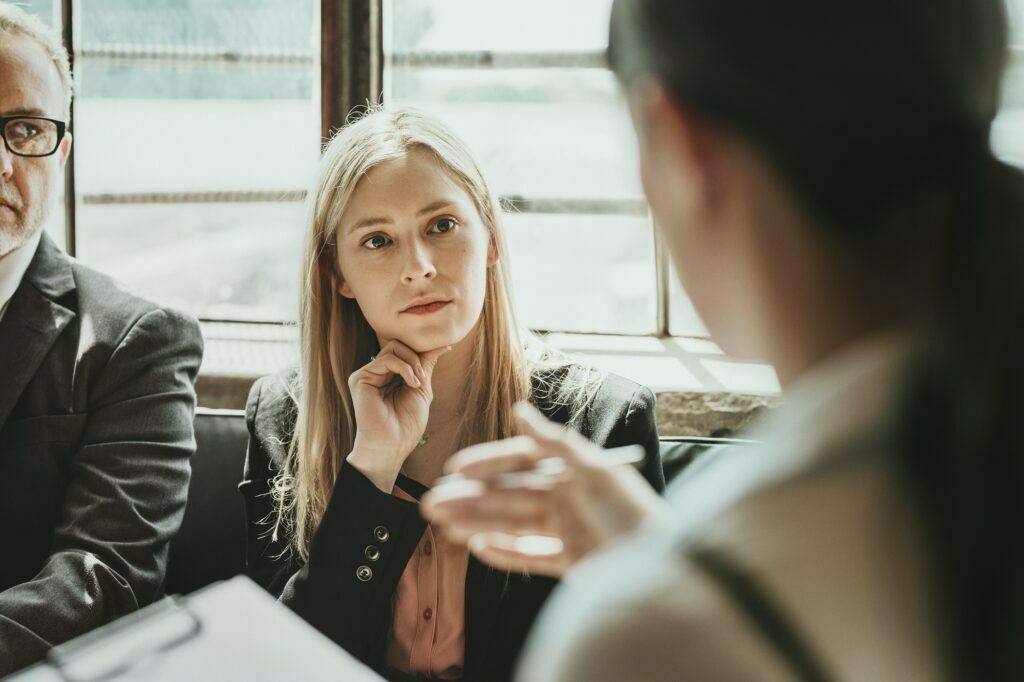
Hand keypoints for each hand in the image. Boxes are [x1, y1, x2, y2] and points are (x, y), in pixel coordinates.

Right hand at [346, 340, 451, 490]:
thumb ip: (425, 366)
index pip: (406, 352)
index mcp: (390, 377)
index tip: (446, 348)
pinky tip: (411, 383)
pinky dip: (405, 368)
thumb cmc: (406, 425)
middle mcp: (378, 373)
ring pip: (394, 347)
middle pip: (399, 345)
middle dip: (417, 357)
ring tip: (417, 383)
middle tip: (423, 378)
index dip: (424, 350)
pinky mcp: (360, 378)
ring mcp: (368, 375)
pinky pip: (387, 358)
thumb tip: (441, 346)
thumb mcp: (422, 389)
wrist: (392, 445)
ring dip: (412, 362)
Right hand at [421, 402, 669, 577]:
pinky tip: (478, 548)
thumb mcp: (595, 469)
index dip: (489, 463)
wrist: (664, 567)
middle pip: (510, 496)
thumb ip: (554, 442)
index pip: (522, 463)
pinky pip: (531, 556)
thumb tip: (519, 411)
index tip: (457, 469)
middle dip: (471, 499)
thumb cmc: (633, 512)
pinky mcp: (572, 562)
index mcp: (574, 471)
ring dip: (478, 524)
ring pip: (513, 525)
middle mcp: (569, 498)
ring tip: (444, 525)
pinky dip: (505, 553)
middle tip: (432, 503)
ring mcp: (569, 530)